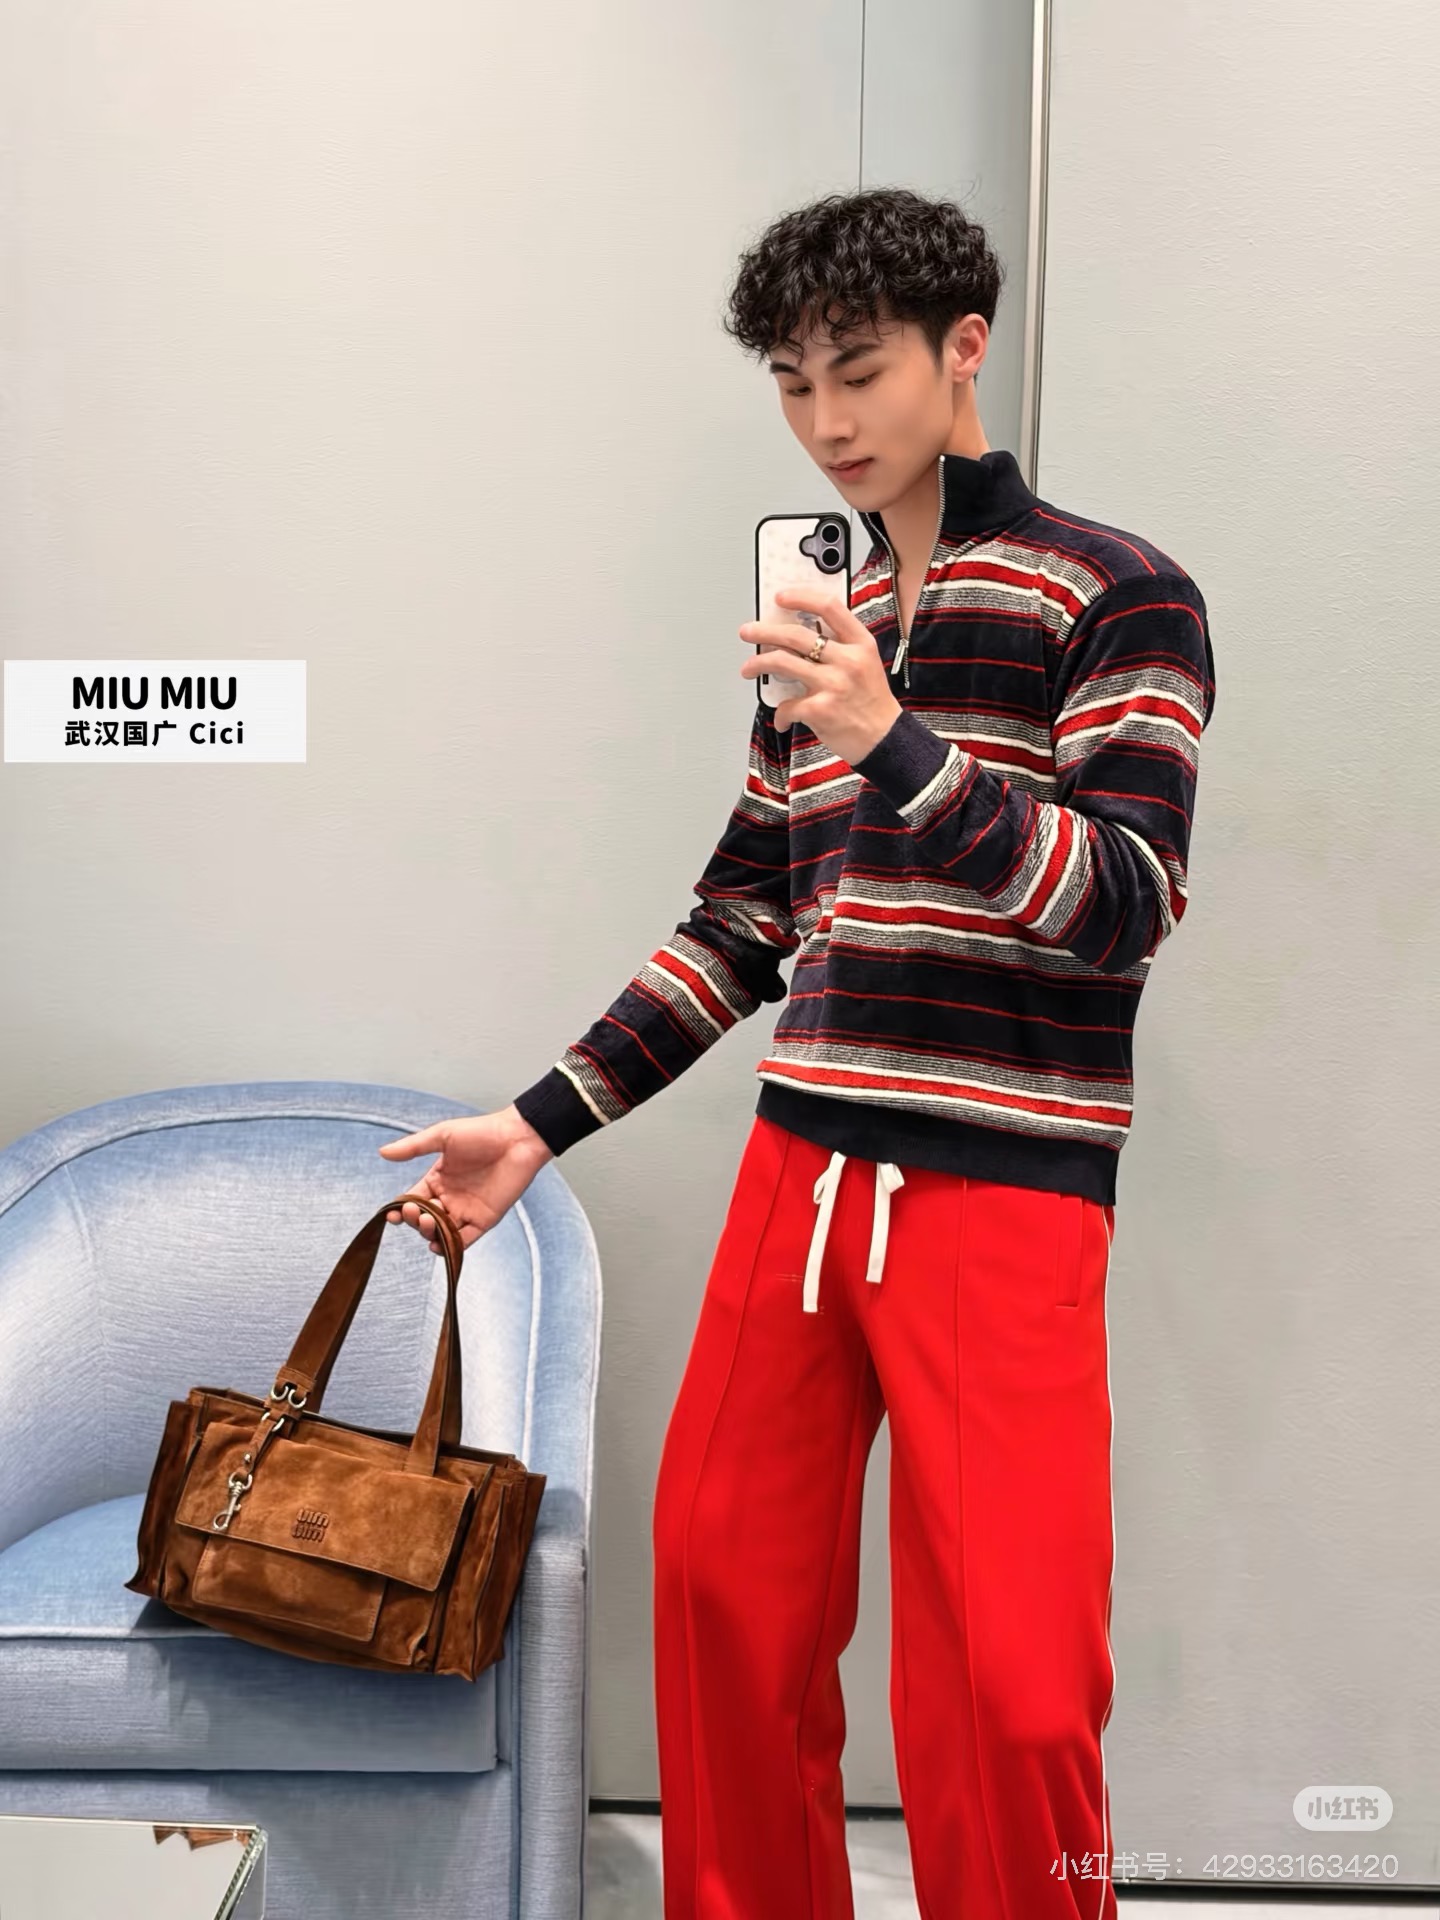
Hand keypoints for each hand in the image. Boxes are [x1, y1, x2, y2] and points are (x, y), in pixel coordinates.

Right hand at [377, 1106, 553, 1253]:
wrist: (517, 1139)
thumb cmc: (482, 1133)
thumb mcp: (443, 1136)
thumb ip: (413, 1147)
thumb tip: (383, 1152)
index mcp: (437, 1179)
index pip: (412, 1199)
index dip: (400, 1210)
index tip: (392, 1215)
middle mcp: (449, 1198)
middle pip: (424, 1219)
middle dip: (414, 1220)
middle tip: (414, 1212)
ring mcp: (466, 1210)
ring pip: (441, 1232)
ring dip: (429, 1233)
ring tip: (427, 1222)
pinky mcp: (484, 1220)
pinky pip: (464, 1240)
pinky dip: (450, 1247)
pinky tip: (438, 1244)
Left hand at [738, 586, 901, 764]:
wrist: (885, 739)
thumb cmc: (872, 702)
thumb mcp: (866, 663)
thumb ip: (840, 646)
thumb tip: (798, 636)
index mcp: (861, 643)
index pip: (829, 606)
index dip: (801, 597)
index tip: (781, 598)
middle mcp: (848, 660)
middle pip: (796, 634)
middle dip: (764, 631)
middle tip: (748, 632)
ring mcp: (833, 685)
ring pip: (782, 662)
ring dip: (758, 663)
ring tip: (749, 668)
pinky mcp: (820, 710)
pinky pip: (787, 705)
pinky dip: (780, 713)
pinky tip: (782, 717)